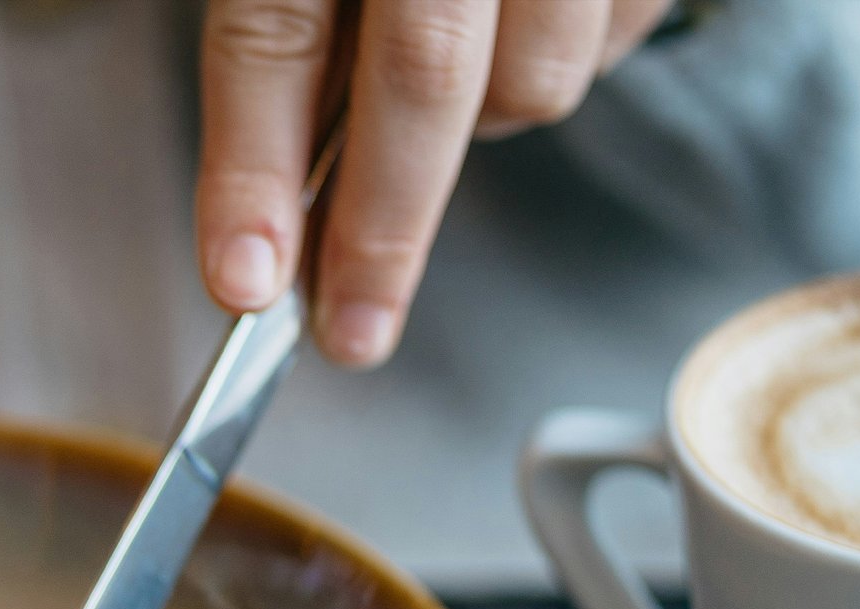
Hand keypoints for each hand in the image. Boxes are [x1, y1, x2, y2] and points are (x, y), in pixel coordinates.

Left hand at [196, 0, 672, 365]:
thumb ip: (294, 18)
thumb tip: (271, 204)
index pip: (273, 32)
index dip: (252, 166)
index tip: (244, 281)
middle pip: (421, 76)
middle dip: (382, 228)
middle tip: (349, 327)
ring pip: (536, 80)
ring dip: (483, 123)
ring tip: (450, 70)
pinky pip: (616, 40)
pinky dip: (562, 61)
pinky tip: (526, 16)